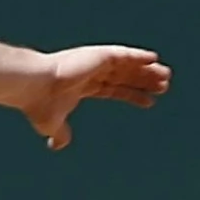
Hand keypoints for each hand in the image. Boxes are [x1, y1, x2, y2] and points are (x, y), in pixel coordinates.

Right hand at [18, 46, 170, 150]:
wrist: (33, 86)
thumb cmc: (39, 103)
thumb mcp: (51, 124)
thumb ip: (59, 134)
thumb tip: (57, 146)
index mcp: (82, 85)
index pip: (113, 89)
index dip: (132, 95)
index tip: (150, 102)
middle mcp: (90, 71)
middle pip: (124, 76)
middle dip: (144, 81)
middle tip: (164, 86)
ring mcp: (95, 61)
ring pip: (128, 65)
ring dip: (147, 70)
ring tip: (166, 76)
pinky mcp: (98, 55)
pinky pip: (123, 54)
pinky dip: (139, 56)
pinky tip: (154, 59)